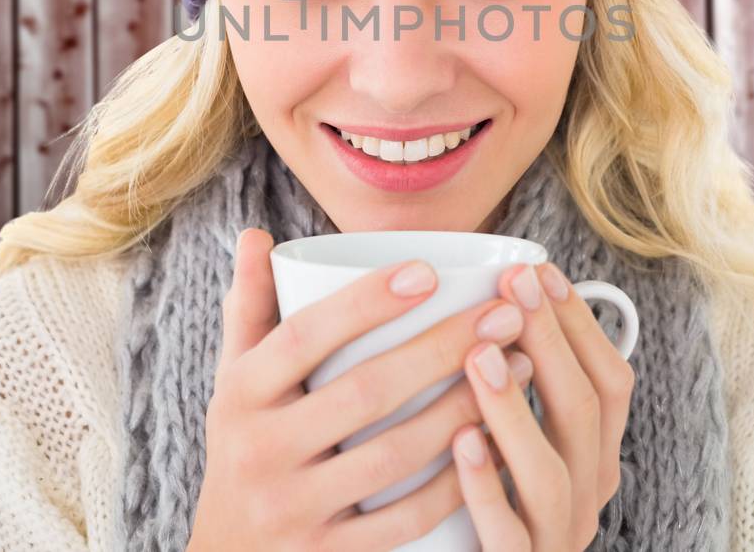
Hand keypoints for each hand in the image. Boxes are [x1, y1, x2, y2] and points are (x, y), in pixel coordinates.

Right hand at [187, 229, 535, 551]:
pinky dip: (456, 483)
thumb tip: (258, 233)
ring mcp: (295, 510)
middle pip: (364, 392)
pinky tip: (500, 444)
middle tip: (504, 313)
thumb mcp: (234, 380)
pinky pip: (405, 520)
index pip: (304, 336)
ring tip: (519, 367)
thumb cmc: (245, 446)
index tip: (428, 272)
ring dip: (465, 408)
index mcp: (240, 395)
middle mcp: (260, 451)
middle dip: (443, 348)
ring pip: (394, 456)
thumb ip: (250, 308)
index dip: (365, 303)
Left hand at [448, 261, 636, 549]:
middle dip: (549, 340)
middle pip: (584, 412)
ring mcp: (555, 535)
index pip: (610, 382)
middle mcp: (586, 493)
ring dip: (515, 408)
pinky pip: (508, 533)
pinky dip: (485, 486)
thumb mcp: (518, 443)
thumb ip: (520, 386)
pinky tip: (459, 442)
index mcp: (595, 455)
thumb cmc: (489, 504)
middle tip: (511, 286)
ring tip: (479, 355)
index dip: (579, 324)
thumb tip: (496, 300)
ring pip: (551, 472)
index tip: (540, 270)